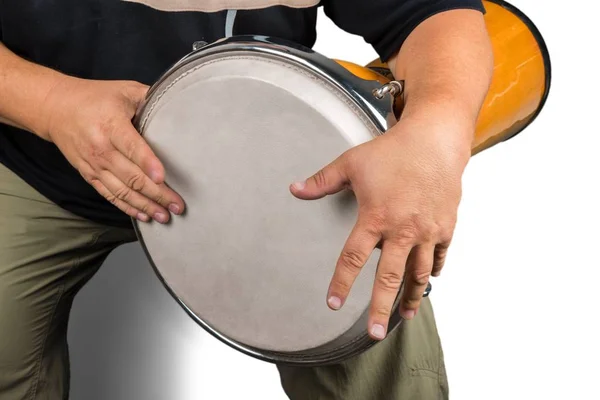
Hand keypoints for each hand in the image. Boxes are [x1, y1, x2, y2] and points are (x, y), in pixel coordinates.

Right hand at [42, 77, 184, 222]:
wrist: (55, 108)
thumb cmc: (95, 98)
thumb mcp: (123, 90)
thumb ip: (148, 97)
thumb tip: (175, 103)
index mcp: (111, 124)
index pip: (131, 146)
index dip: (147, 163)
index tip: (162, 177)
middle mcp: (101, 148)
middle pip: (131, 176)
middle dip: (157, 193)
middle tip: (177, 205)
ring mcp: (94, 164)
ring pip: (122, 191)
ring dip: (145, 205)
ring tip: (165, 216)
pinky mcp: (89, 174)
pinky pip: (109, 195)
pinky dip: (127, 207)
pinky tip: (143, 215)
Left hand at [290, 116, 471, 340]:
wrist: (435, 140)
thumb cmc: (392, 151)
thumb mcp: (351, 163)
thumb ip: (322, 181)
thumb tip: (294, 189)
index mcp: (375, 217)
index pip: (353, 259)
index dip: (341, 283)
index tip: (333, 304)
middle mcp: (402, 230)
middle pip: (389, 278)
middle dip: (380, 308)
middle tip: (374, 334)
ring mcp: (427, 231)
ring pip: (418, 274)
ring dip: (411, 298)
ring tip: (404, 318)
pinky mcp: (446, 227)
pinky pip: (438, 257)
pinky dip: (432, 271)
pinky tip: (426, 282)